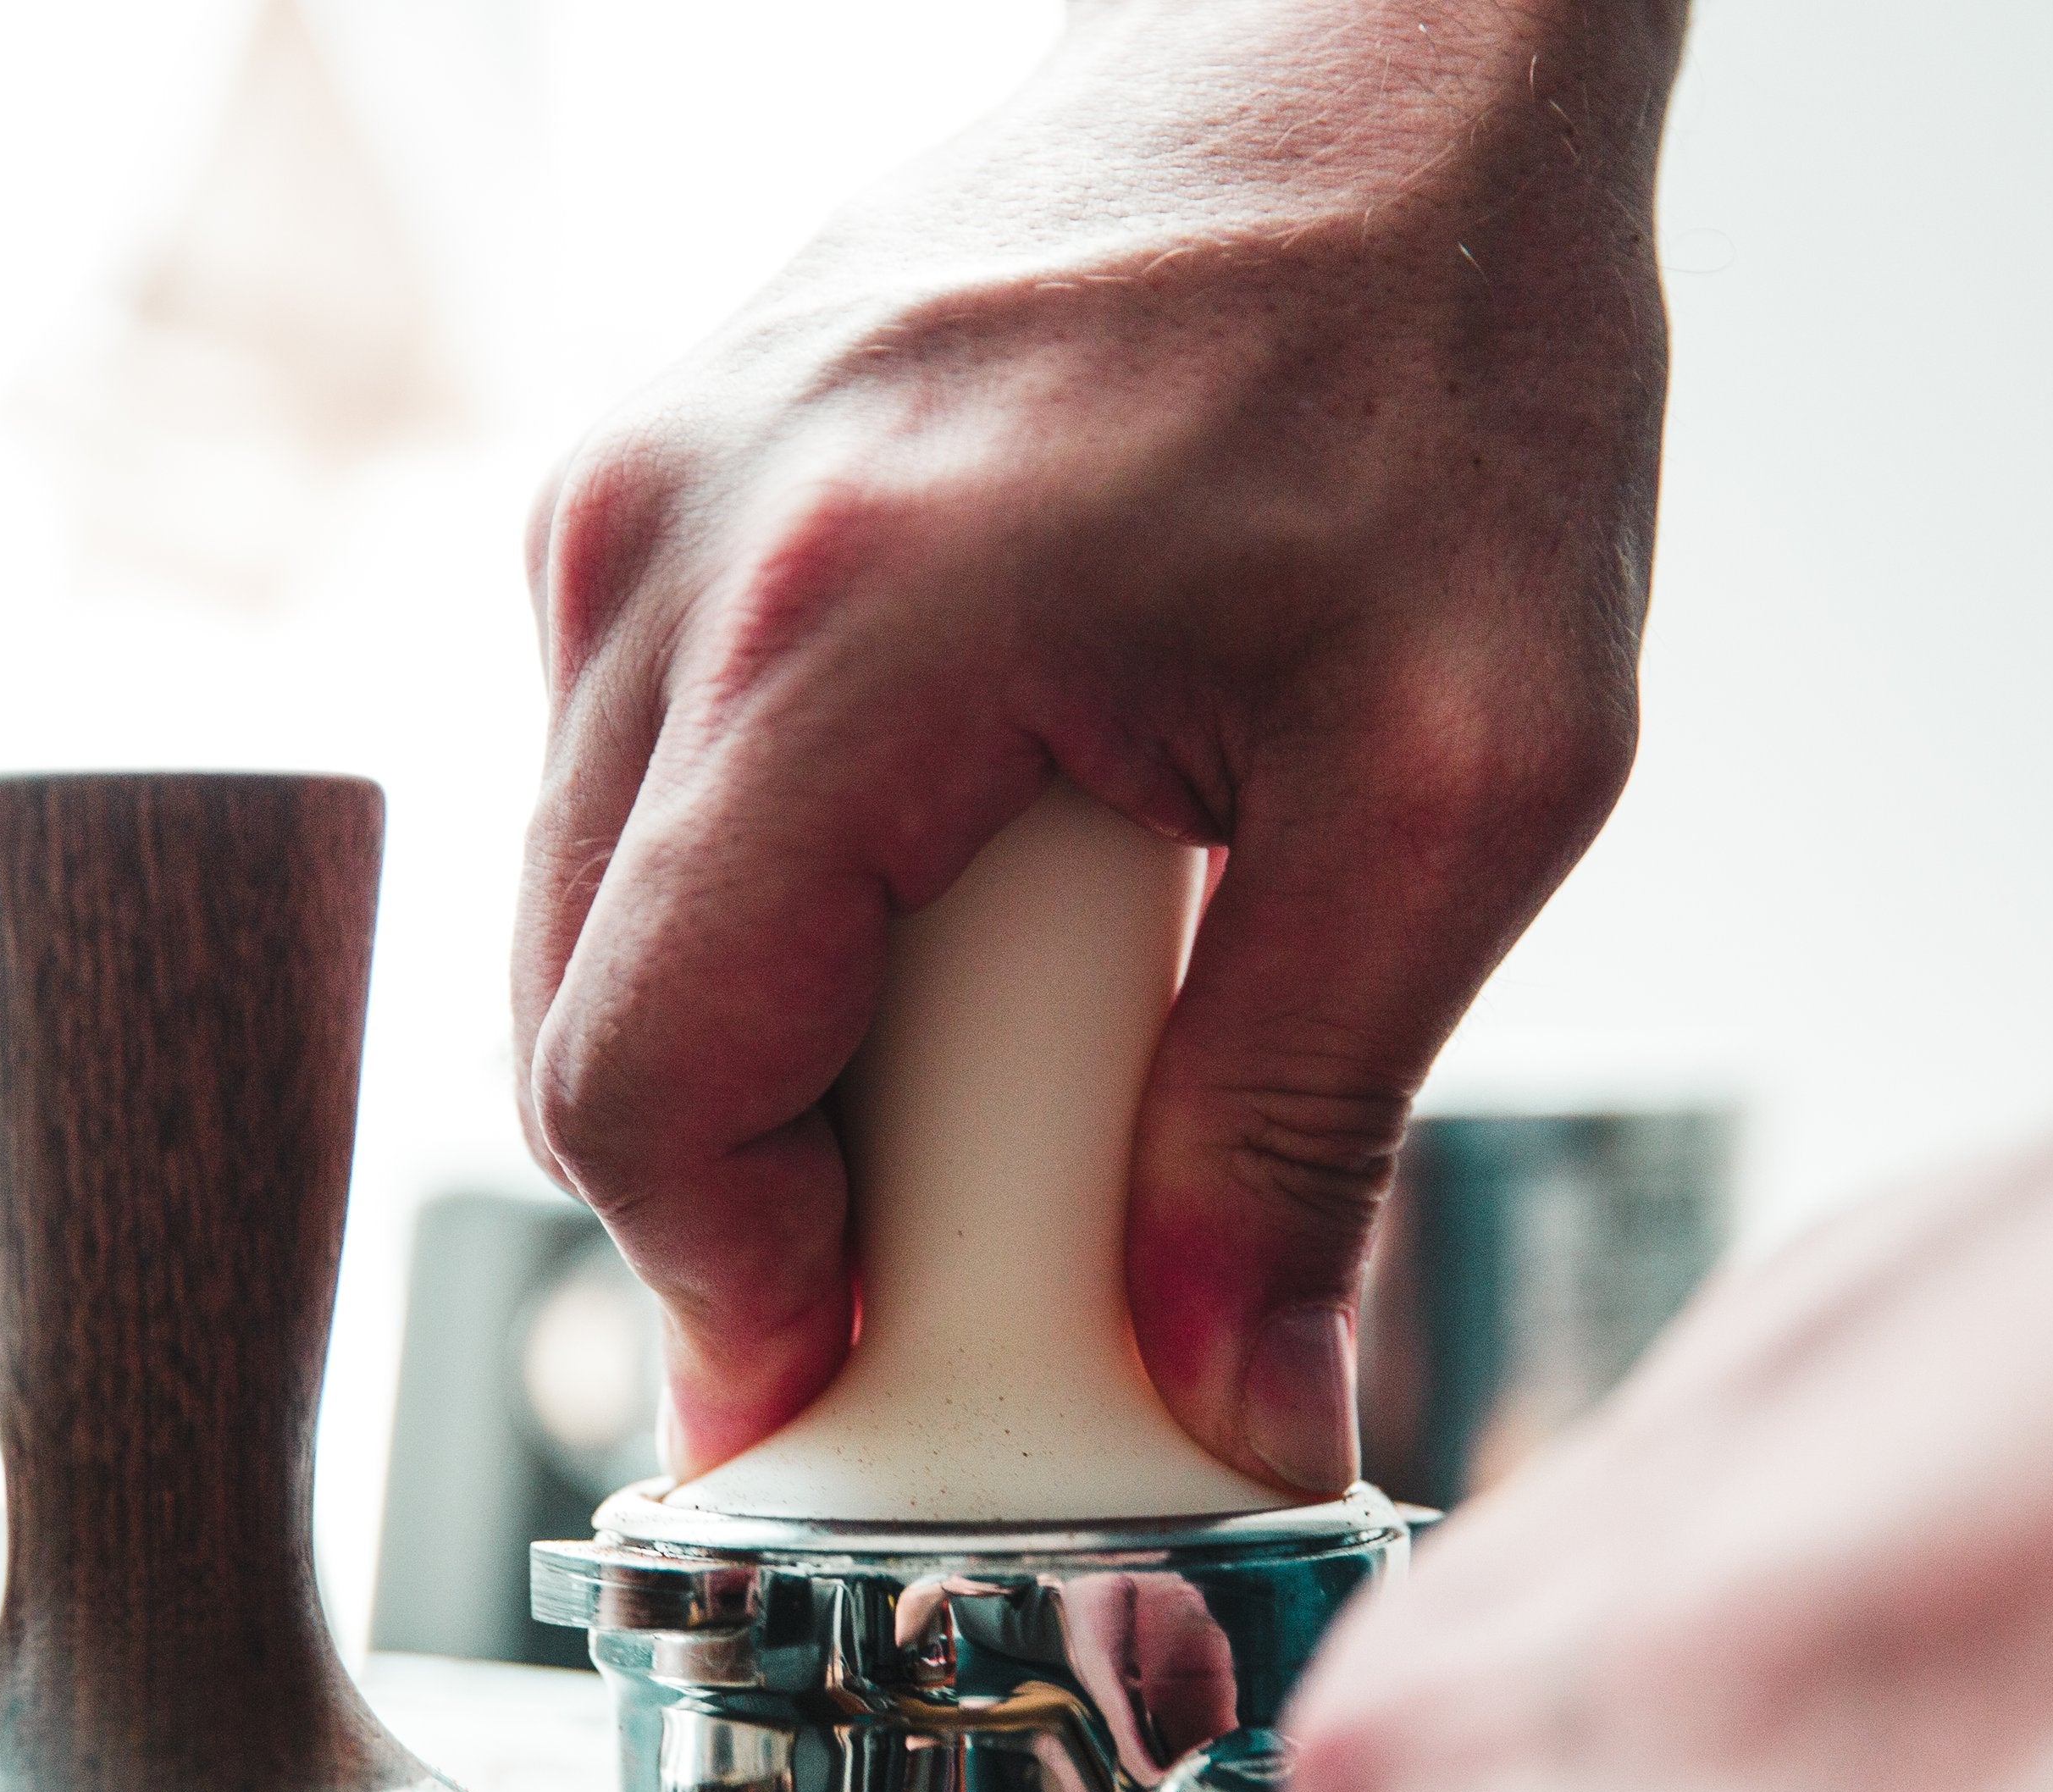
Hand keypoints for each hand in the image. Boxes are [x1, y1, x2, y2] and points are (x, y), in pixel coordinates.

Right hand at [512, 0, 1685, 1485]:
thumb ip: (1315, 1112)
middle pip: (588, 1032)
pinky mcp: (651, 491)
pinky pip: (636, 795)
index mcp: (840, 629)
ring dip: (772, 1045)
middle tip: (977, 1248)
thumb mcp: (1464, 774)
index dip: (738, 1296)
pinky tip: (960, 876)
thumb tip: (1239, 1397)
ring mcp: (631, 503)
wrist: (1376, 54)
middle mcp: (666, 552)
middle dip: (763, 1198)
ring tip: (1010, 1027)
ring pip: (593, 923)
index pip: (646, 1086)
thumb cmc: (1437, 343)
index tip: (861, 1387)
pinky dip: (768, 902)